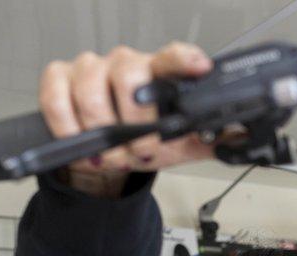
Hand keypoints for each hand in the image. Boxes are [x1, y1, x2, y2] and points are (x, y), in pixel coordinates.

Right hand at [38, 41, 223, 195]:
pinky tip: (81, 146)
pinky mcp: (59, 79)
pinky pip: (56, 98)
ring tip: (112, 157)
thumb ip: (210, 139)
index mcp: (158, 73)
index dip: (185, 60)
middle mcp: (125, 64)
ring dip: (101, 133)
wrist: (111, 155)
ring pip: (90, 90)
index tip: (199, 67)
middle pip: (128, 76)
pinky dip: (67, 127)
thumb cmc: (145, 139)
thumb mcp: (181, 144)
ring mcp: (91, 68)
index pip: (173, 57)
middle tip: (138, 152)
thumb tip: (240, 140)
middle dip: (134, 124)